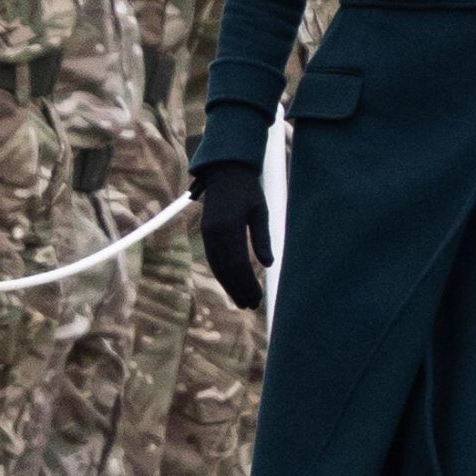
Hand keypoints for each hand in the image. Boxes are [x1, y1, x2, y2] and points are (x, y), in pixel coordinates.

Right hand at [194, 162, 272, 309]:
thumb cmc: (248, 190)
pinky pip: (213, 259)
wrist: (226, 171)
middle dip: (239, 290)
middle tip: (251, 305)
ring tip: (242, 301)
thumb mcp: (260, 211)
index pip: (238, 264)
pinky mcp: (206, 233)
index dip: (247, 284)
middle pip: (226, 270)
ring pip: (217, 267)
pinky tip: (231, 284)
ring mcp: (207, 233)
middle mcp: (215, 233)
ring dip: (229, 286)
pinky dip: (222, 274)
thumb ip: (262, 238)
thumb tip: (268, 264)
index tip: (257, 298)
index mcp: (230, 227)